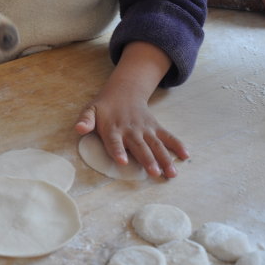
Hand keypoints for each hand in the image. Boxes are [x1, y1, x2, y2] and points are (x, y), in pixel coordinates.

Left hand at [74, 42, 188, 177]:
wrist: (124, 91)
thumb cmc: (104, 107)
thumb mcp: (90, 109)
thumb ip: (85, 120)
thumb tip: (78, 128)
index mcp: (112, 128)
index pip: (114, 141)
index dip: (118, 150)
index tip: (123, 161)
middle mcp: (130, 129)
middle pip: (139, 146)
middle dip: (147, 159)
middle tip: (154, 173)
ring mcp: (145, 128)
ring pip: (156, 144)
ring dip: (164, 158)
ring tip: (171, 173)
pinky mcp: (155, 127)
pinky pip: (167, 136)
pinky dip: (177, 144)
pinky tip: (185, 155)